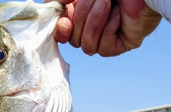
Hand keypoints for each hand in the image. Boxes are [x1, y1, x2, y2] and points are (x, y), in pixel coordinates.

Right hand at [45, 0, 161, 56]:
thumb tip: (50, 5)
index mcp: (82, 12)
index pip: (63, 32)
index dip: (61, 29)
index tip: (64, 19)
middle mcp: (93, 26)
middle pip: (73, 40)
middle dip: (82, 17)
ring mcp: (107, 37)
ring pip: (87, 47)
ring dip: (95, 22)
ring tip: (108, 3)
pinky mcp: (120, 45)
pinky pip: (103, 49)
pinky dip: (108, 31)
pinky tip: (118, 16)